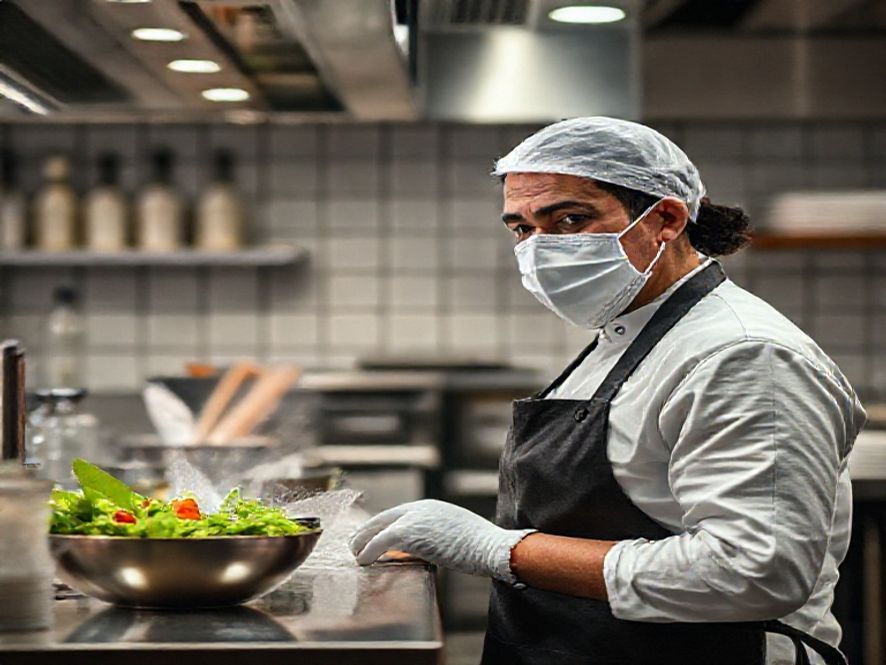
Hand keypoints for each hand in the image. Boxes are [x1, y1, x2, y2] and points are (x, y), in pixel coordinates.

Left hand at [348, 499, 534, 582]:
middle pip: (382, 518)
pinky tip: (362, 562)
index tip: (372, 536)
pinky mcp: (409, 533)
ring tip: (355, 555)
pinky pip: (380, 542)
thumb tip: (425, 549)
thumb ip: (435, 535)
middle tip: (355, 544)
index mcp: (429, 507)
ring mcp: (413, 519)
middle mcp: (418, 508)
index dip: (381, 526)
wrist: (489, 546)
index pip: (397, 514)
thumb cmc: (479, 546)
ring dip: (362, 543)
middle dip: (366, 532)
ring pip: (377, 529)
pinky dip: (368, 552)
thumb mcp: (454, 533)